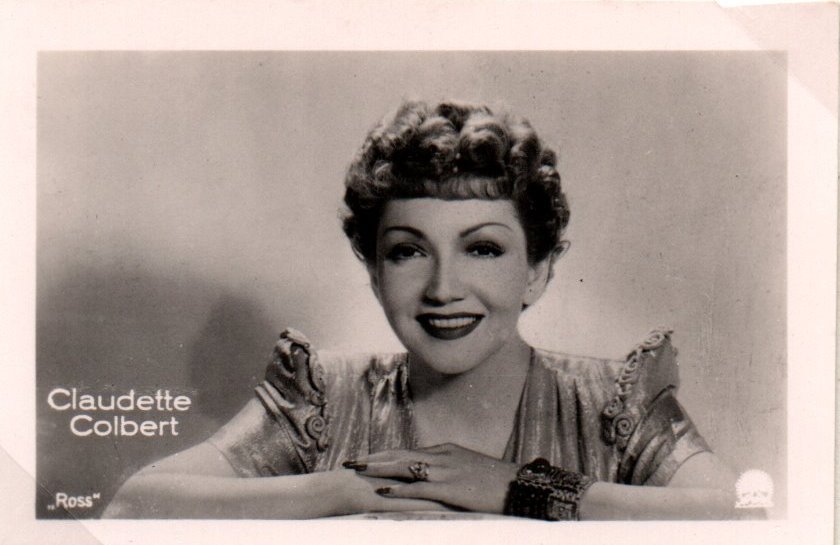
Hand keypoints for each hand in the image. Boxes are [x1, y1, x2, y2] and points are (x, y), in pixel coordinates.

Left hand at [345, 443, 518, 513]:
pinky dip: (398, 489)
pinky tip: (382, 492)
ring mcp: (445, 470)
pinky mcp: (450, 487)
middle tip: (349, 461)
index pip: (406, 451)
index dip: (383, 456)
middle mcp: (441, 455)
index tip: (364, 458)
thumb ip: (447, 468)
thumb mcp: (467, 468)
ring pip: (403, 467)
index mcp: (445, 450)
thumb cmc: (495, 481)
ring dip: (378, 469)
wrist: (518, 486)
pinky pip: (418, 488)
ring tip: (357, 471)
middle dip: (372, 458)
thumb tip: (429, 474)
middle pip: (399, 454)